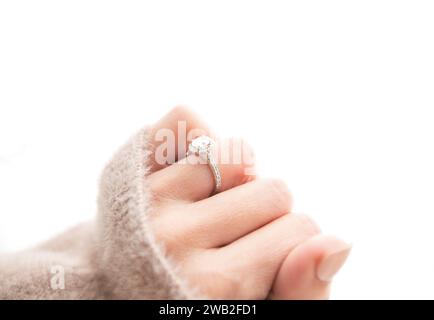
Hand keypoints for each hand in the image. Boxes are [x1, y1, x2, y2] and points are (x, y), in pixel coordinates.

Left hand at [146, 106, 350, 298]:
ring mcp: (146, 201)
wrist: (123, 292)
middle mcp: (173, 242)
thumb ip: (302, 294)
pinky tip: (194, 179)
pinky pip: (184, 121)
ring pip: (240, 156)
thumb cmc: (195, 300)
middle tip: (231, 243)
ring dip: (237, 183)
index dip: (292, 247)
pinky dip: (200, 138)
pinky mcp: (126, 170)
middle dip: (265, 217)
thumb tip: (338, 243)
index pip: (303, 231)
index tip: (260, 266)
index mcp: (214, 288)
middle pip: (274, 191)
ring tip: (209, 215)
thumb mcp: (255, 314)